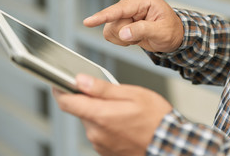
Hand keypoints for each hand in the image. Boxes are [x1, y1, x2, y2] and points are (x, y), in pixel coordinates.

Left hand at [52, 74, 172, 155]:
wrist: (170, 144)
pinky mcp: (106, 151)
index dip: (60, 90)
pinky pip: (99, 132)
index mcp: (101, 116)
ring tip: (122, 110)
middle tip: (110, 94)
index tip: (59, 82)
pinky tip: (123, 122)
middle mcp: (96, 133)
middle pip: (80, 111)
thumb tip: (81, 81)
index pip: (67, 102)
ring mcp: (100, 144)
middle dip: (89, 100)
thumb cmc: (155, 118)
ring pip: (91, 121)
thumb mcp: (132, 94)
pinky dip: (106, 124)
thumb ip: (103, 88)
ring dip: (99, 112)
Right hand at [83, 0, 183, 52]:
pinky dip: (120, 39)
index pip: (120, 8)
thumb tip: (124, 33)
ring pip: (110, 28)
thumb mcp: (161, 32)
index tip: (88, 22)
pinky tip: (132, 36)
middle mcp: (133, 1)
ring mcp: (126, 10)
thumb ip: (142, 31)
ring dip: (124, 38)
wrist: (173, 36)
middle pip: (114, 21)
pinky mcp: (121, 18)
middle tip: (141, 37)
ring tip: (139, 36)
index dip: (103, 16)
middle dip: (126, 34)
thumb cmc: (171, 31)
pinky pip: (110, 32)